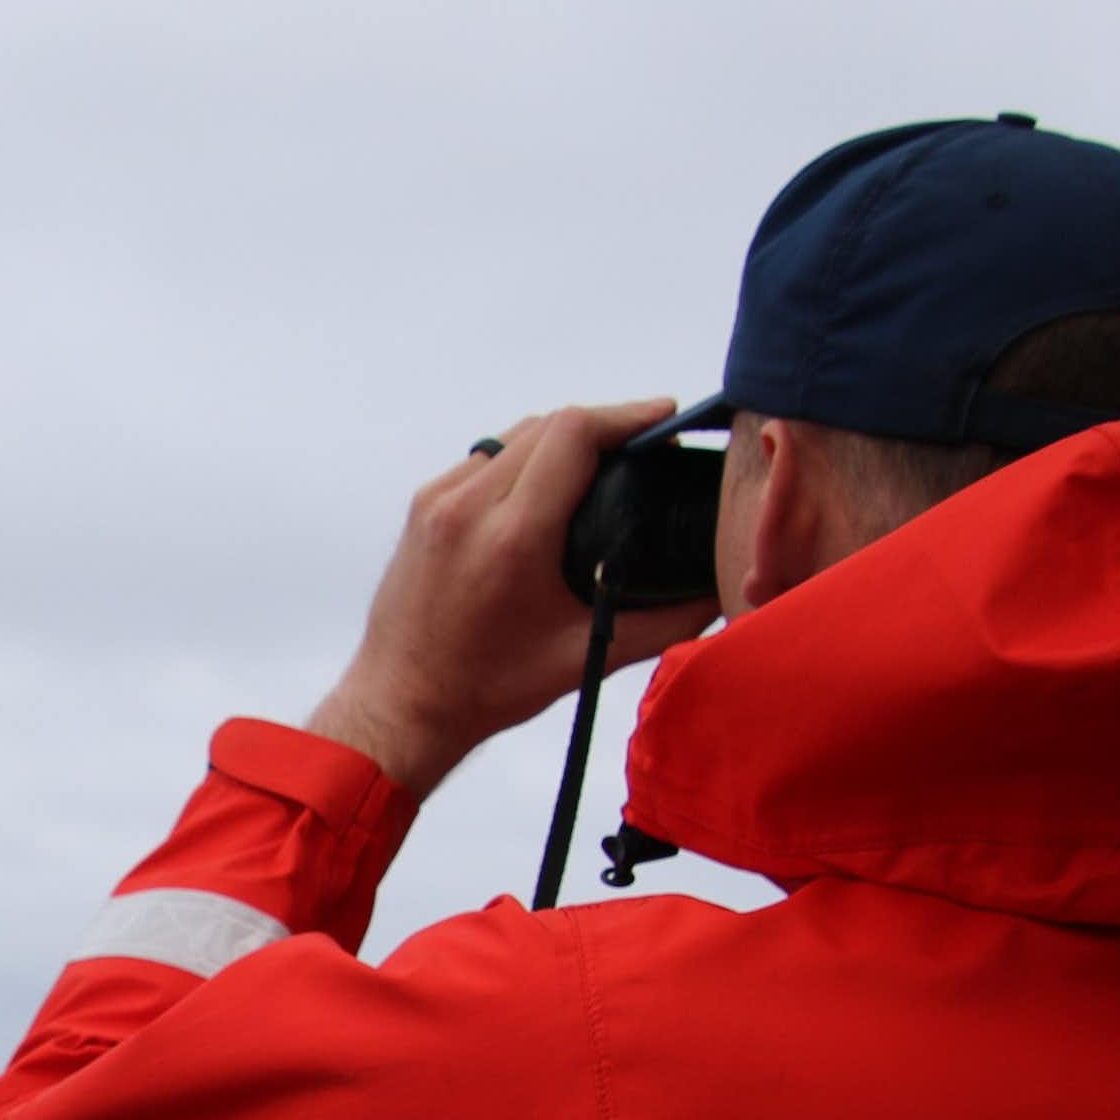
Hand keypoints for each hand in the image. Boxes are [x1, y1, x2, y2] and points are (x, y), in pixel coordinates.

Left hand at [305, 399, 719, 799]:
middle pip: (549, 424)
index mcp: (511, 538)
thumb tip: (719, 593)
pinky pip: (483, 457)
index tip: (664, 418)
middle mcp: (468, 507)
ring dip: (562, 436)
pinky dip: (522, 457)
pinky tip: (547, 484)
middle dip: (604, 425)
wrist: (401, 704)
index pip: (574, 434)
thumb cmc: (485, 689)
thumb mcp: (584, 658)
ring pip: (514, 434)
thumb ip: (663, 622)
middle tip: (644, 447)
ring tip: (603, 460)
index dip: (627, 416)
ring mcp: (438, 502)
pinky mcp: (423, 507)